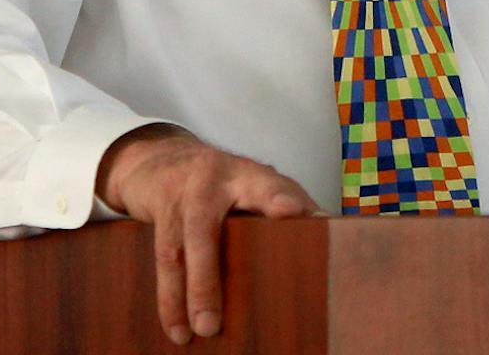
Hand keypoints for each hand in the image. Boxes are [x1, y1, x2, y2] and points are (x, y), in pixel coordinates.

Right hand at [95, 124, 324, 344]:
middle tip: (216, 317)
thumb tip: (330, 229)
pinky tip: (177, 328)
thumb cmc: (222, 181)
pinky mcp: (159, 213)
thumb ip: (286, 202)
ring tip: (203, 331)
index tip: (292, 212)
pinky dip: (169, 299)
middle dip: (209, 275)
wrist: (160, 157)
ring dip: (191, 294)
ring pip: (179, 251)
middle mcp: (212, 182)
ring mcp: (181, 197)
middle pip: (206, 228)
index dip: (278, 198)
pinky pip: (163, 259)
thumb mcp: (254, 182)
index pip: (267, 185)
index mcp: (248, 175)